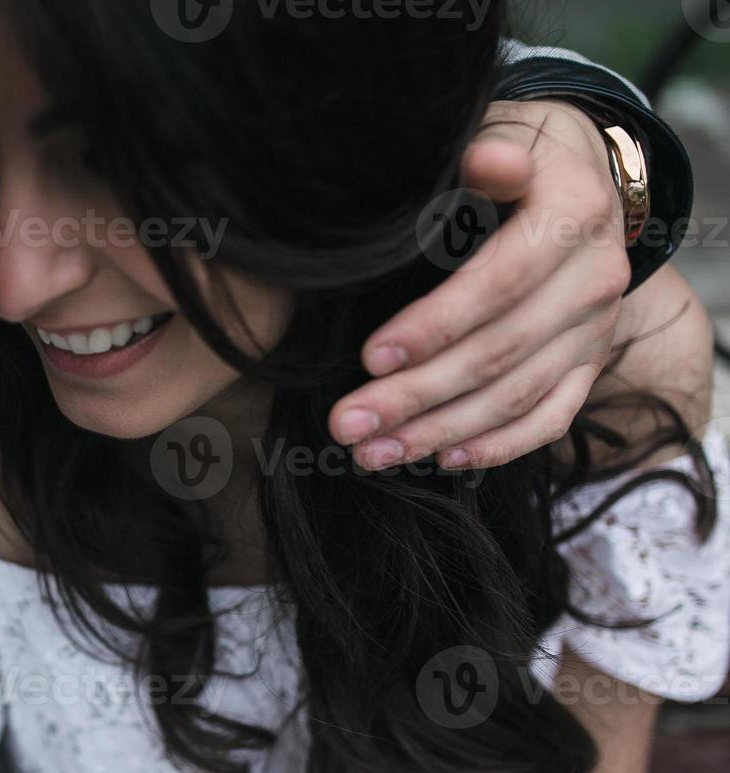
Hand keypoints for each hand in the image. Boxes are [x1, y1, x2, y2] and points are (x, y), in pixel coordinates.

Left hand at [329, 99, 630, 470]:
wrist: (569, 181)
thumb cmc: (500, 164)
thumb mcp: (495, 141)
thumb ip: (487, 161)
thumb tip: (483, 160)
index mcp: (572, 214)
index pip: (499, 283)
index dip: (433, 326)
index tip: (368, 357)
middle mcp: (596, 276)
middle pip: (500, 353)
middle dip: (416, 395)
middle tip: (346, 423)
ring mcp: (595, 328)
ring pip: (518, 396)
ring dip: (440, 432)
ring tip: (372, 452)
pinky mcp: (590, 364)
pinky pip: (550, 419)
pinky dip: (497, 446)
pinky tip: (442, 460)